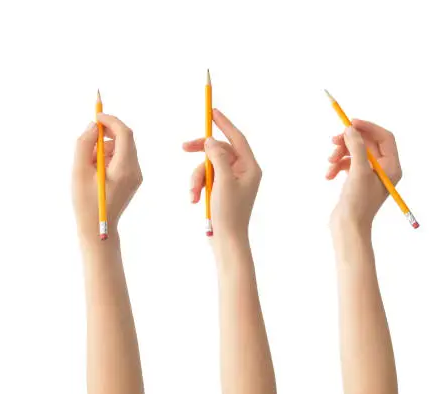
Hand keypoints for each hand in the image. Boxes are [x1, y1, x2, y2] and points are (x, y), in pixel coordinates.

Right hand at [72, 114, 141, 241]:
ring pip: (124, 148)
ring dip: (106, 147)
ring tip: (88, 163)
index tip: (96, 116)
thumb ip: (84, 145)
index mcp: (124, 169)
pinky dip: (110, 156)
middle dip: (107, 133)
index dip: (111, 121)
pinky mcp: (133, 179)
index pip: (125, 134)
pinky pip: (124, 158)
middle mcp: (135, 170)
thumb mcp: (79, 171)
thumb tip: (94, 125)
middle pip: (127, 139)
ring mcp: (137, 175)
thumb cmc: (85, 202)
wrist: (98, 228)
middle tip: (89, 137)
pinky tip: (96, 170)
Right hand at [183, 109, 261, 238]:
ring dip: (196, 177)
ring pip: (209, 166)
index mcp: (250, 167)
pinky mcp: (222, 190)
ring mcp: (233, 181)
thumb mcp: (222, 181)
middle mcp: (243, 172)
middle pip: (219, 150)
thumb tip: (211, 141)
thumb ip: (217, 157)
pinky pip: (207, 179)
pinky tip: (194, 199)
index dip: (224, 123)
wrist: (227, 240)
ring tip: (193, 194)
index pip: (237, 138)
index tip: (212, 111)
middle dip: (201, 152)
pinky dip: (198, 187)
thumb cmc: (229, 213)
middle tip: (184, 147)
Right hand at [327, 120, 400, 230]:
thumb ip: (356, 147)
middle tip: (334, 140)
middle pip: (367, 143)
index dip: (368, 127)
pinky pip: (347, 163)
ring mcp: (369, 175)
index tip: (350, 123)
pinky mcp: (357, 180)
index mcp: (391, 167)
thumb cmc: (358, 202)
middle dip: (349, 142)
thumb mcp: (358, 171)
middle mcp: (383, 169)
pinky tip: (329, 175)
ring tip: (330, 162)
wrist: (348, 227)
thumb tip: (351, 129)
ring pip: (354, 152)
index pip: (384, 137)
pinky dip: (337, 166)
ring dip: (340, 154)